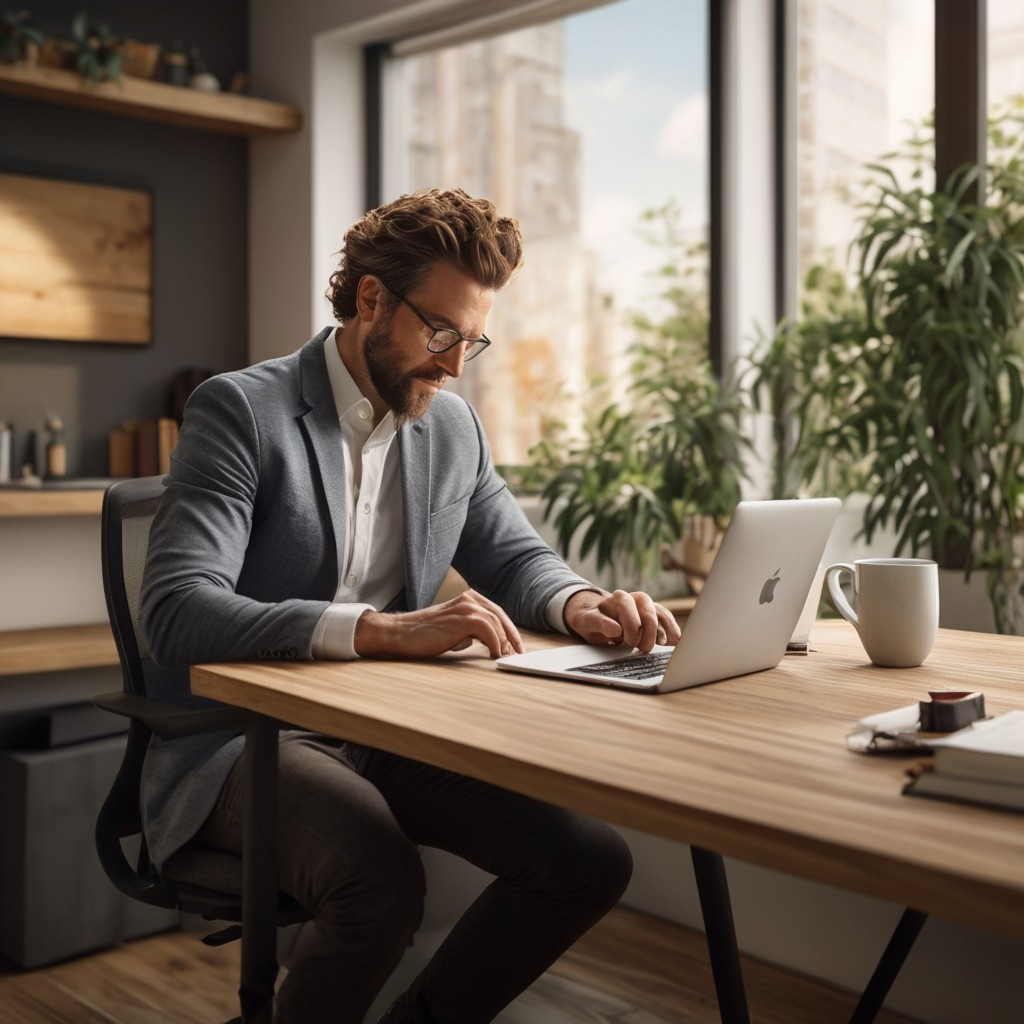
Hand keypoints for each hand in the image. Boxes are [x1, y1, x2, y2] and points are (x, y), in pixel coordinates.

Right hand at [353, 589, 524, 659]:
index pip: (497, 613)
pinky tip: (493, 655)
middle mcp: (469, 599)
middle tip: (518, 655)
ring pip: (497, 625)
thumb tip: (494, 644)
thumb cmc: (424, 635)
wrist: (399, 633)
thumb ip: (472, 630)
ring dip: (504, 643)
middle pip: (501, 617)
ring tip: (504, 658)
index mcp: (468, 599)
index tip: (516, 647)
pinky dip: (495, 644)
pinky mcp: (463, 619)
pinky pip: (490, 631)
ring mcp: (466, 607)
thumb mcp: (453, 629)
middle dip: (513, 637)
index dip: (509, 630)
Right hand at [563, 589, 681, 652]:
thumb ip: (657, 631)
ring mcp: (608, 605)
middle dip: (650, 630)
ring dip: (632, 626)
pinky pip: (600, 617)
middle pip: (646, 607)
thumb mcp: (640, 629)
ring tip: (630, 642)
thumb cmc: (620, 627)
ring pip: (625, 604)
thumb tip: (676, 641)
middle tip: (645, 647)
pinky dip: (608, 624)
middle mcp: (626, 599)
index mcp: (641, 602)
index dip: (669, 627)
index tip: (671, 642)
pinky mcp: (590, 616)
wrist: (588, 619)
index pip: (661, 612)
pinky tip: (615, 632)